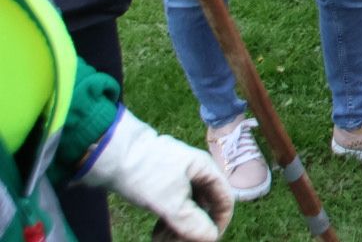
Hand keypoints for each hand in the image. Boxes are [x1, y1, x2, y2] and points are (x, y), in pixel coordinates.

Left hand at [82, 109, 232, 241]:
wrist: (110, 154)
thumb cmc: (144, 174)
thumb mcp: (170, 202)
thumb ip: (192, 222)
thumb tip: (210, 238)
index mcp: (205, 169)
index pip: (225, 199)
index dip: (219, 223)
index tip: (206, 240)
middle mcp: (196, 173)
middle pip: (206, 206)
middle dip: (194, 228)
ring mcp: (179, 178)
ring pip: (189, 208)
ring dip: (179, 228)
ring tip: (161, 239)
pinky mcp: (162, 184)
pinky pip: (174, 207)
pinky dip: (169, 221)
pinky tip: (156, 232)